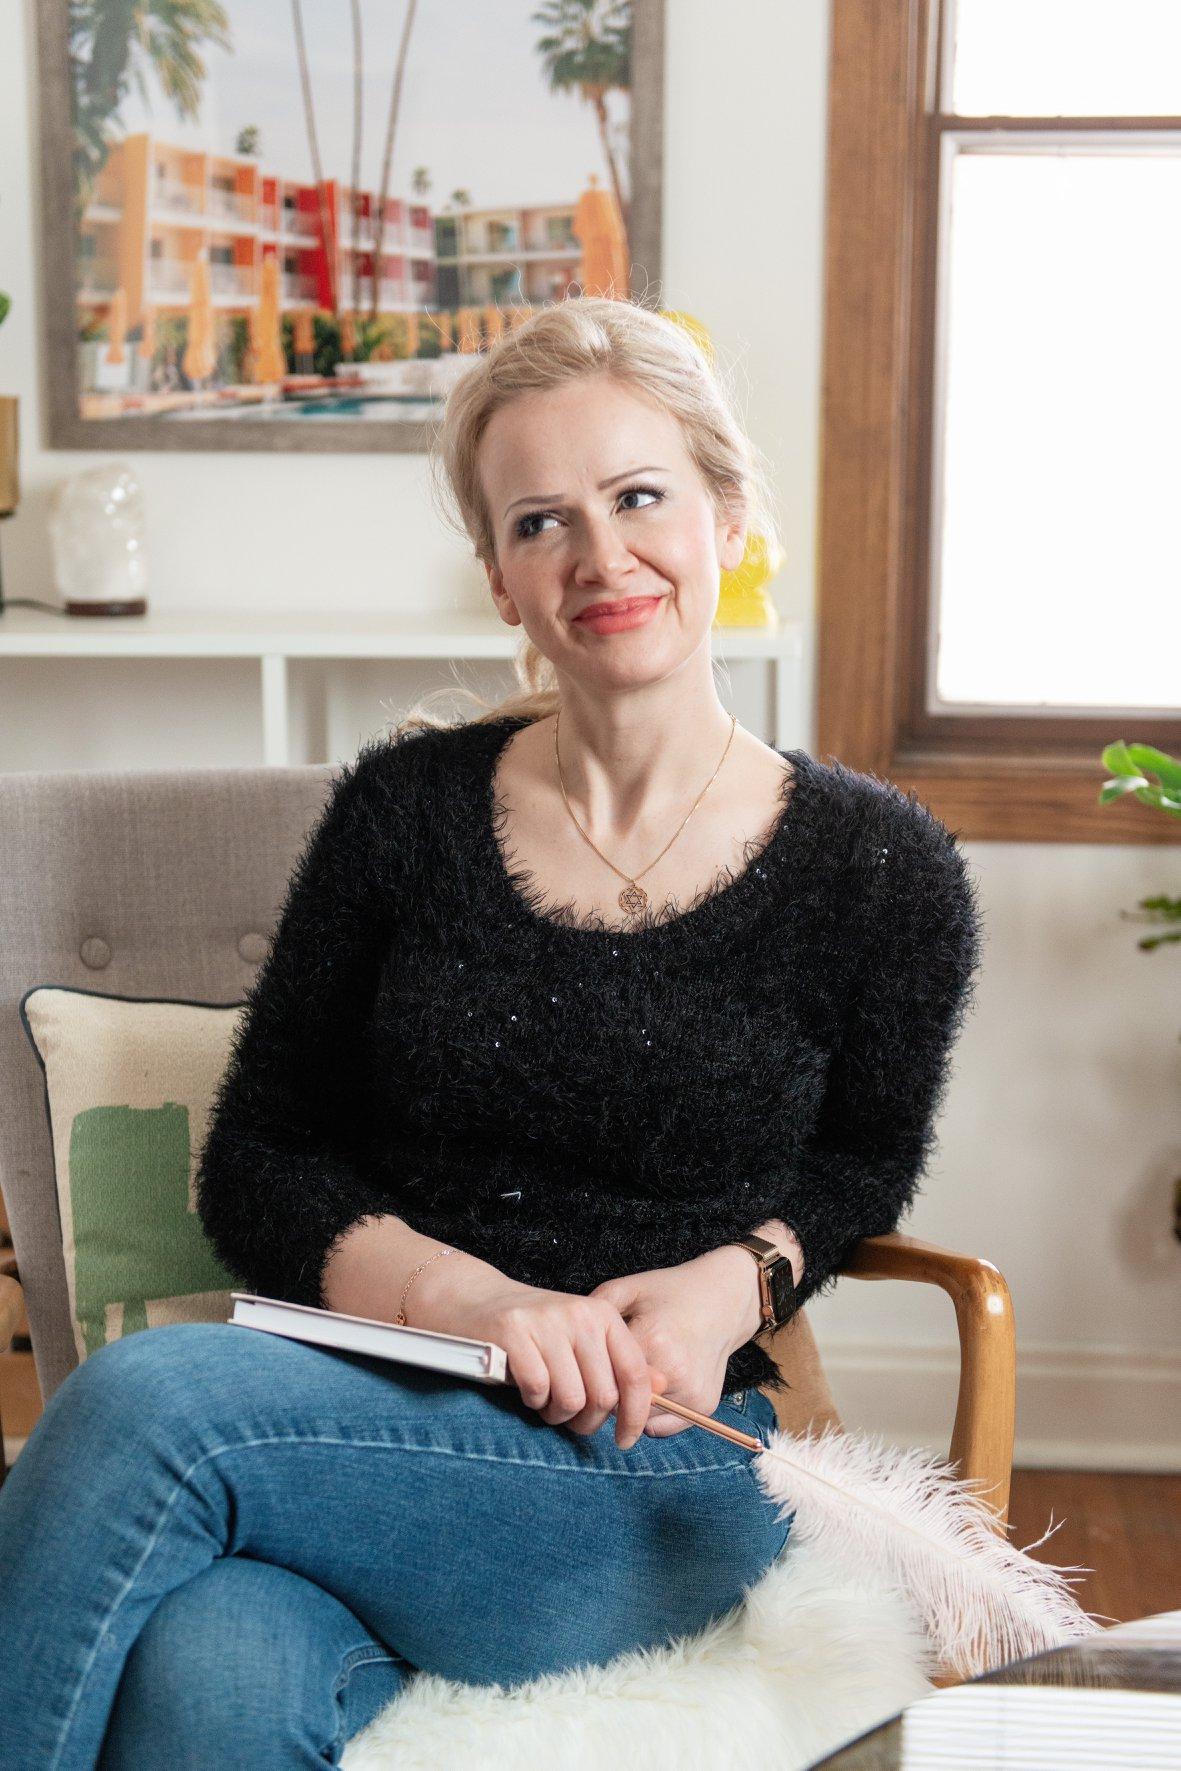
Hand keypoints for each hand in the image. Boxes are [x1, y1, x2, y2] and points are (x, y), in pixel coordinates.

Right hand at [441, 1271, 670, 1449]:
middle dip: (586, 1421)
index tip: (624, 1440)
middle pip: (603, 1396)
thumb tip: (662, 1387)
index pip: (634, 1374)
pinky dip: (532, 1401)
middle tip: (569, 1417)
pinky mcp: (514, 1333)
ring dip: (557, 1414)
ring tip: (545, 1401)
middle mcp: (580, 1315)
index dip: (635, 1415)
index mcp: (604, 1316)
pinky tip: (526, 1388)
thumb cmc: (539, 1332)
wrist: (480, 1303)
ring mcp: (546, 1322)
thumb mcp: (584, 1340)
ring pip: (571, 1399)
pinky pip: (537, 1390)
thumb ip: (620, 1363)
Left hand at [587, 1251, 754, 1436]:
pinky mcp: (705, 1406)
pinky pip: (664, 1427)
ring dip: (627, 1411)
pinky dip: (650, 1417)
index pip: (603, 1378)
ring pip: (641, 1420)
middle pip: (621, 1405)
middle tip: (598, 1383)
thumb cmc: (670, 1291)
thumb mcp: (629, 1289)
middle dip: (605, 1398)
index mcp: (652, 1339)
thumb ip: (594, 1311)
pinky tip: (647, 1393)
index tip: (579, 1372)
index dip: (587, 1377)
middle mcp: (674, 1372)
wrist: (724, 1298)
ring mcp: (693, 1393)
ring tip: (623, 1386)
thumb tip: (568, 1342)